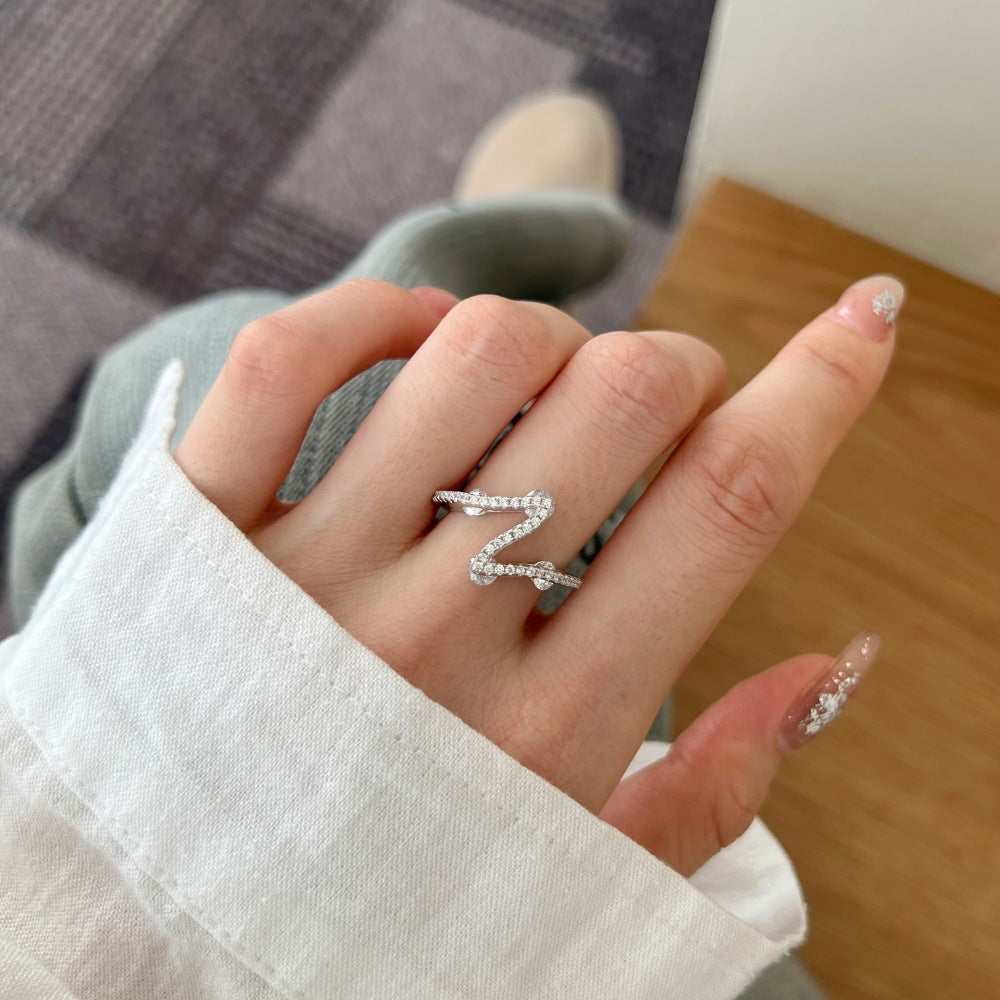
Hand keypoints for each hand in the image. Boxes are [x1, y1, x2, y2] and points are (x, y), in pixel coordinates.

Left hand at [173, 274, 899, 874]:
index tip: (858, 325)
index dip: (821, 389)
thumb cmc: (389, 908)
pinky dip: (375, 311)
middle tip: (660, 401)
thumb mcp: (576, 884)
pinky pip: (291, 361)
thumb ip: (715, 787)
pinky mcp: (201, 538)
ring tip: (542, 381)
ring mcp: (308, 579)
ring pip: (476, 356)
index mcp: (550, 733)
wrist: (174, 945)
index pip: (730, 507)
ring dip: (547, 339)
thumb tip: (833, 665)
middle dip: (678, 367)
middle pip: (621, 401)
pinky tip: (421, 336)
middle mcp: (434, 643)